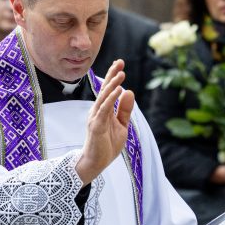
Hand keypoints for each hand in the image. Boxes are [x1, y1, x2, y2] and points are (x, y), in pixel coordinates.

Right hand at [75, 59, 134, 185]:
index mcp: (103, 110)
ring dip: (113, 84)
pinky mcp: (96, 126)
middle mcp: (97, 110)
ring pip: (104, 97)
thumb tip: (129, 91)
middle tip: (120, 61)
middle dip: (112, 75)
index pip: (109, 89)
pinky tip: (118, 90)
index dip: (114, 76)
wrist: (96, 163)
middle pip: (105, 89)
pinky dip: (111, 99)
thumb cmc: (107, 145)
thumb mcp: (121, 125)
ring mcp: (95, 117)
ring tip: (121, 73)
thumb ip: (124, 109)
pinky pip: (104, 109)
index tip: (120, 63)